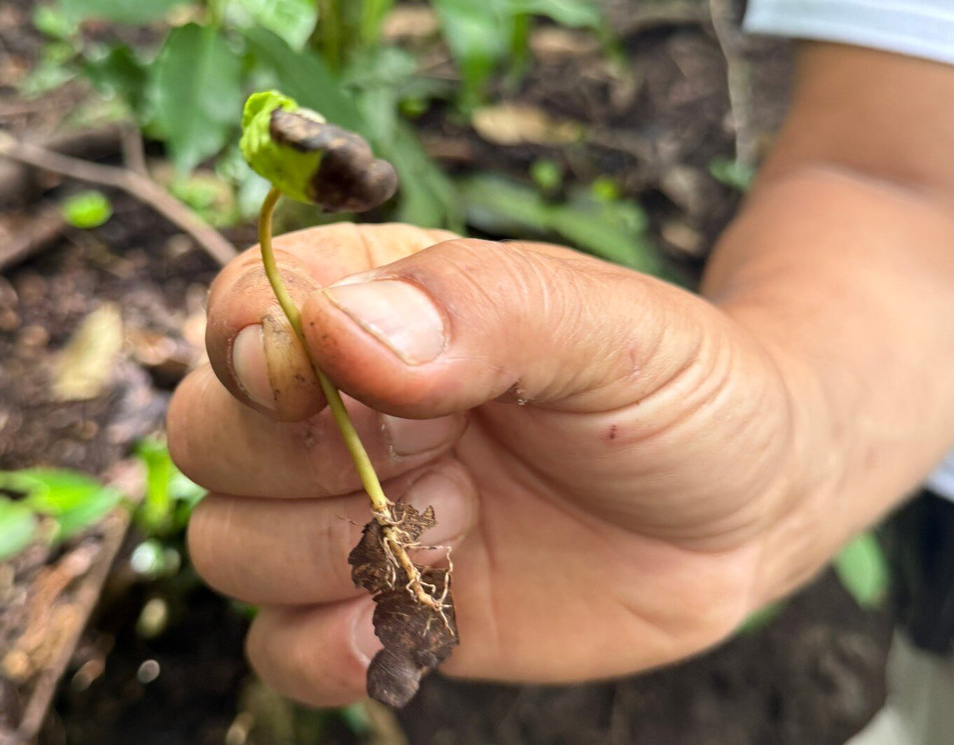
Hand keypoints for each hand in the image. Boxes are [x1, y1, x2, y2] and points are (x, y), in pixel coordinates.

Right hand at [167, 222, 809, 705]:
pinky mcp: (383, 605)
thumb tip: (335, 333)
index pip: (245, 309)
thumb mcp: (609, 326)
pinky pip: (279, 643)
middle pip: (209, 432)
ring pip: (228, 541)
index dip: (256, 347)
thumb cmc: (682, 388)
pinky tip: (393, 631)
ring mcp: (357, 512)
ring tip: (455, 533)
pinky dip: (312, 650)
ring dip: (317, 556)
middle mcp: (347, 407)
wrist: (744, 505)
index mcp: (380, 304)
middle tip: (434, 460)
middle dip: (292, 461)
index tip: (324, 381)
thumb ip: (482, 311)